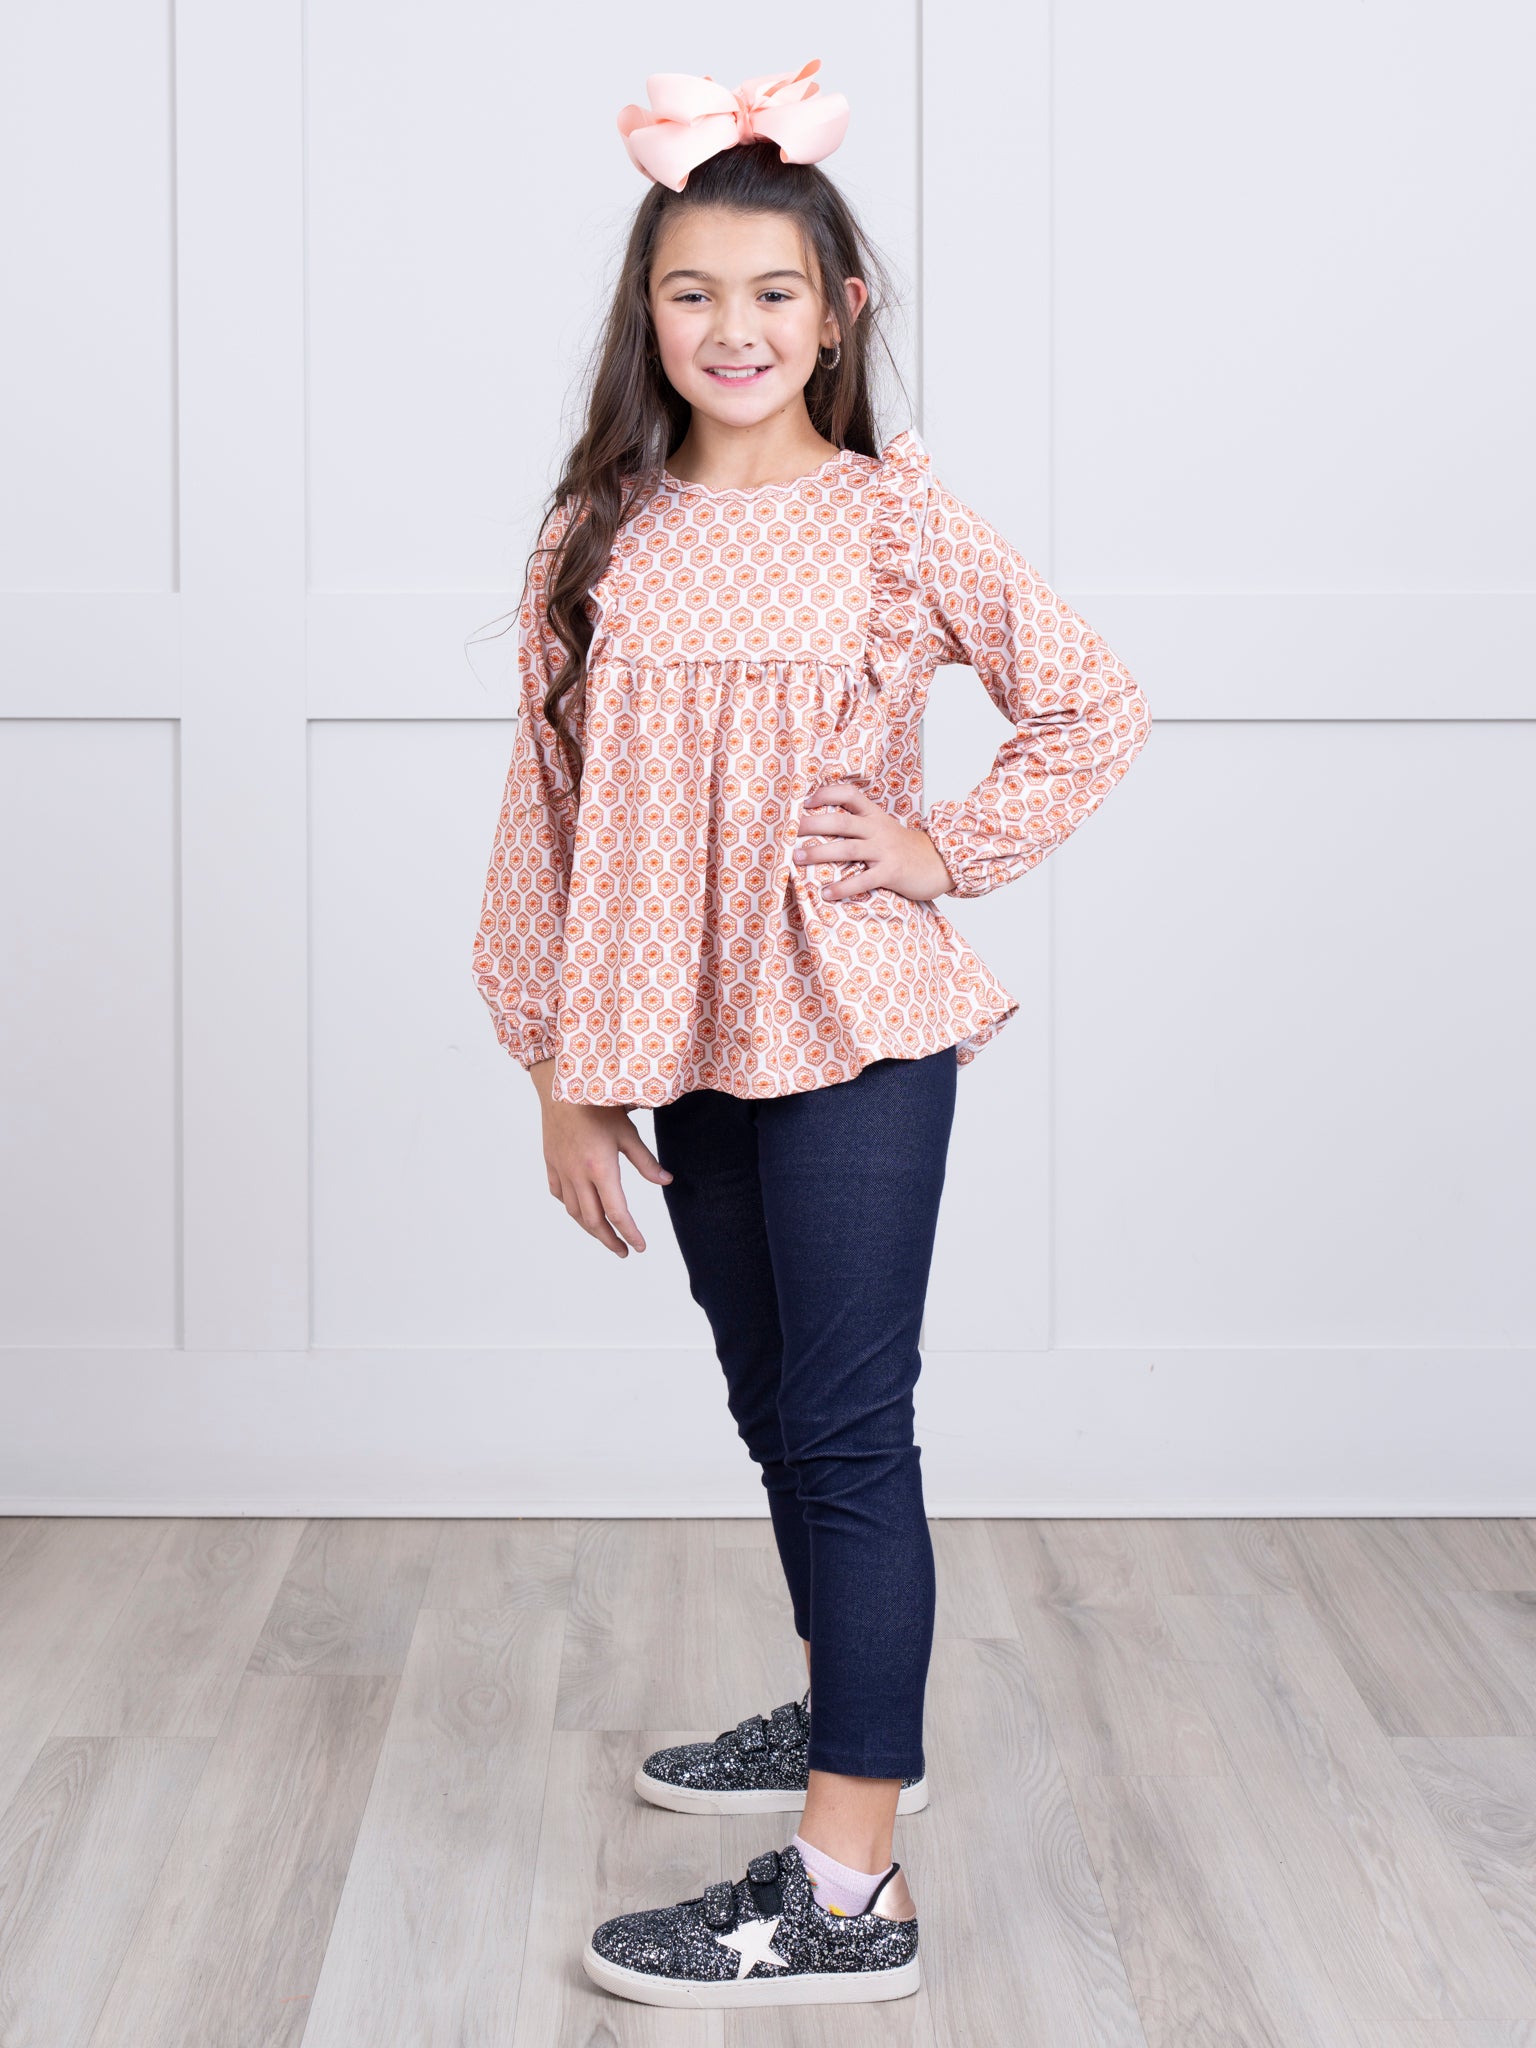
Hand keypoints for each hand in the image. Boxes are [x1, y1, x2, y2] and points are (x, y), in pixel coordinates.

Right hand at [527, 1058, 671, 1256]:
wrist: (561, 1086)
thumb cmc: (598, 1105)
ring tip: (605, 1236)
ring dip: (590, 1228)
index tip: (640, 1247)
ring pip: (574, 1212)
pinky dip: (571, 1207)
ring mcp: (561, 1170)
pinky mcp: (551, 1163)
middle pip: (593, 1221)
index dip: (630, 1234)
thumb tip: (666, 1181)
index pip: (617, 1213)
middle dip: (609, 1240)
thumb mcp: (627, 1133)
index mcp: (600, 1169)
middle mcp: (578, 1175)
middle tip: (623, 1251)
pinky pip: (559, 1194)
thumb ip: (646, 1162)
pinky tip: (580, 1209)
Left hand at [794, 780, 954, 902]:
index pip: (849, 794)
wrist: (938, 863)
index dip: (826, 794)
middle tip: (787, 831)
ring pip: (847, 848)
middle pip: (841, 821)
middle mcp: (878, 829)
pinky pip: (863, 880)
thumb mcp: (882, 828)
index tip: (804, 802)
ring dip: (819, 853)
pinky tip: (826, 892)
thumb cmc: (902, 848)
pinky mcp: (891, 872)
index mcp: (874, 815)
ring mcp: (885, 850)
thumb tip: (819, 825)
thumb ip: (858, 824)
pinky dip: (843, 887)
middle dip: (812, 825)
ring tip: (796, 858)